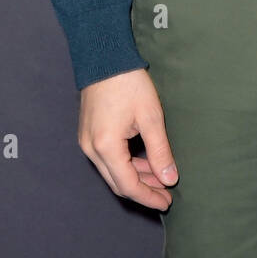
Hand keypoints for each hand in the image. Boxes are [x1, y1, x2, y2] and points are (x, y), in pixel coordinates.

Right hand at [78, 67, 178, 209]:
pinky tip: (144, 161)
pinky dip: (125, 164)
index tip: (167, 201)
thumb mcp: (150, 117)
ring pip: (112, 171)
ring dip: (136, 176)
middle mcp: (91, 149)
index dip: (149, 197)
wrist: (104, 57)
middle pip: (118, 183)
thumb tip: (169, 178)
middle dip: (143, 190)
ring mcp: (86, 142)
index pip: (128, 185)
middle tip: (166, 193)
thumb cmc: (129, 83)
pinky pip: (107, 158)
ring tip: (160, 177)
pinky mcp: (88, 134)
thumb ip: (160, 151)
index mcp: (106, 147)